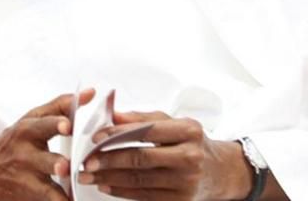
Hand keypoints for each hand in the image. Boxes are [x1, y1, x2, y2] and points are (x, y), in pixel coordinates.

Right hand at [0, 90, 94, 200]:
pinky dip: (60, 200)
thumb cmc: (14, 144)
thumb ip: (60, 107)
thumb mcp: (31, 122)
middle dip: (53, 161)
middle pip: (42, 159)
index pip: (43, 122)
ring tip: (66, 183)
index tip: (67, 125)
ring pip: (43, 183)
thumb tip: (90, 93)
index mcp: (29, 128)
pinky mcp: (29, 191)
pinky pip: (48, 197)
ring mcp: (26, 173)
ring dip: (57, 189)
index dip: (56, 123)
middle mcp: (25, 150)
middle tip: (64, 165)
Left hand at [79, 111, 251, 200]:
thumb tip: (111, 115)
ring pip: (139, 180)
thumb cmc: (192, 142)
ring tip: (89, 175)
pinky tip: (106, 185)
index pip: (146, 131)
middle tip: (87, 161)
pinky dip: (122, 191)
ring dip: (110, 177)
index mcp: (188, 130)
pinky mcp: (181, 200)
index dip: (118, 134)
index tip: (95, 137)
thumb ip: (142, 117)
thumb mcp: (174, 123)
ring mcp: (186, 181)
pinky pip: (145, 196)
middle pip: (141, 158)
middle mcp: (190, 156)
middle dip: (109, 160)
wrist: (221, 171)